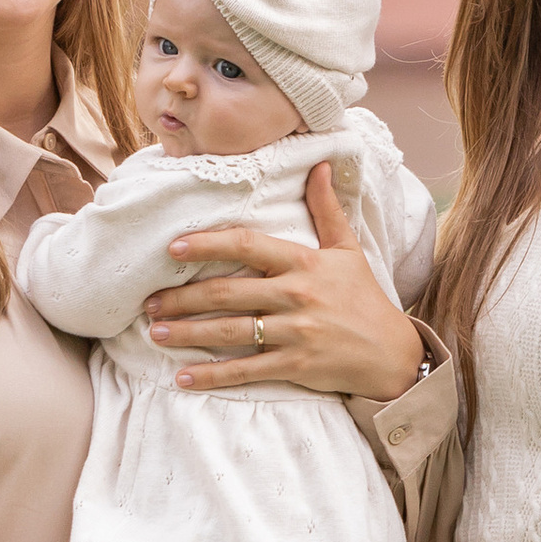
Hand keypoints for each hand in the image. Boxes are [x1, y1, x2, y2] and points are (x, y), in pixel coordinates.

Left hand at [142, 162, 425, 398]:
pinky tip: (182, 377)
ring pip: (230, 331)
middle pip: (227, 292)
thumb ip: (326, 209)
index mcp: (304, 263)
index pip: (247, 246)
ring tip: (155, 332)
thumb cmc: (364, 298)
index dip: (207, 244)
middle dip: (182, 298)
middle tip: (148, 301)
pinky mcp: (296, 365)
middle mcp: (297, 295)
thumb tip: (318, 164)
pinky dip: (212, 375)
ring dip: (187, 333)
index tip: (172, 248)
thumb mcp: (347, 250)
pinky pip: (246, 370)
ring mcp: (295, 333)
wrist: (392, 354)